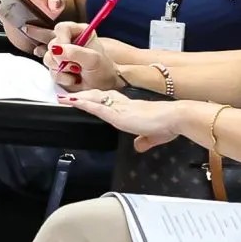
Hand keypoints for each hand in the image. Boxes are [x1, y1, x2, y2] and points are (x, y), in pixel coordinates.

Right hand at [44, 24, 123, 93]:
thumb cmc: (103, 70)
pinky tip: (72, 79)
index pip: (61, 28)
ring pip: (48, 59)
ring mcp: (61, 55)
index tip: (66, 52)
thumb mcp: (93, 60)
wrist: (103, 86)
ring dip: (62, 69)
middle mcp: (68, 41)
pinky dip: (62, 78)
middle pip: (52, 44)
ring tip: (77, 72)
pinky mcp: (56, 67)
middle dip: (62, 59)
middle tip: (76, 66)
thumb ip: (75, 52)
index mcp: (79, 32)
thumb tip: (56, 49)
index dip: (61, 39)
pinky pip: (50, 71)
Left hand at [61, 87, 189, 151]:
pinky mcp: (118, 114)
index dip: (98, 99)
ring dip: (78, 98)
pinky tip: (70, 102)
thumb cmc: (170, 125)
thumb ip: (145, 141)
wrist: (177, 118)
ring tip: (63, 98)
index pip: (111, 101)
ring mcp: (120, 108)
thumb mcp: (154, 137)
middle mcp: (124, 105)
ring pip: (94, 99)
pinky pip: (95, 106)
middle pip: (99, 96)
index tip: (88, 98)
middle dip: (84, 95)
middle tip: (69, 96)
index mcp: (133, 108)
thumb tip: (139, 146)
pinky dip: (81, 103)